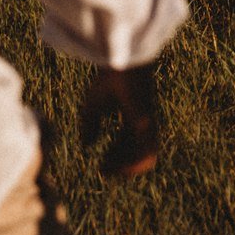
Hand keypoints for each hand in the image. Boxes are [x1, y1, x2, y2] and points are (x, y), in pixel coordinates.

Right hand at [80, 64, 158, 178]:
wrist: (120, 63)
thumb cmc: (108, 78)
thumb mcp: (92, 105)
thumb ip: (89, 124)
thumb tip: (87, 146)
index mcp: (133, 115)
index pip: (128, 143)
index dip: (116, 157)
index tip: (101, 167)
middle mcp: (143, 121)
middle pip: (136, 152)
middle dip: (121, 166)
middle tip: (103, 171)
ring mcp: (147, 123)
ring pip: (145, 156)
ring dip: (127, 168)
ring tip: (108, 169)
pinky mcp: (146, 123)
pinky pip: (147, 152)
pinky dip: (133, 164)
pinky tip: (116, 166)